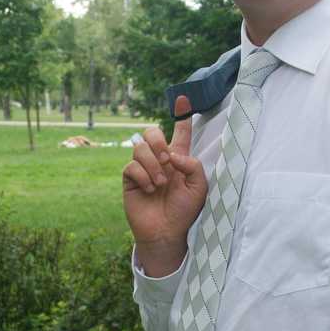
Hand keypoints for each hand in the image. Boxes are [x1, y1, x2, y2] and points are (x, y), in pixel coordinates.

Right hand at [122, 97, 207, 275]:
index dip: (181, 115)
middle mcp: (159, 160)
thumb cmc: (185, 210)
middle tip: (168, 160)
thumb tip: (173, 154)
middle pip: (151, 132)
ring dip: (152, 165)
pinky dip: (142, 176)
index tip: (184, 98)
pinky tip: (149, 190)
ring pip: (139, 148)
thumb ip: (192, 164)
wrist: (167, 231)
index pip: (180, 133)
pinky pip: (131, 166)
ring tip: (160, 184)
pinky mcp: (130, 179)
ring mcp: (143, 168)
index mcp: (179, 159)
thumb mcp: (199, 187)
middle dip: (158, 141)